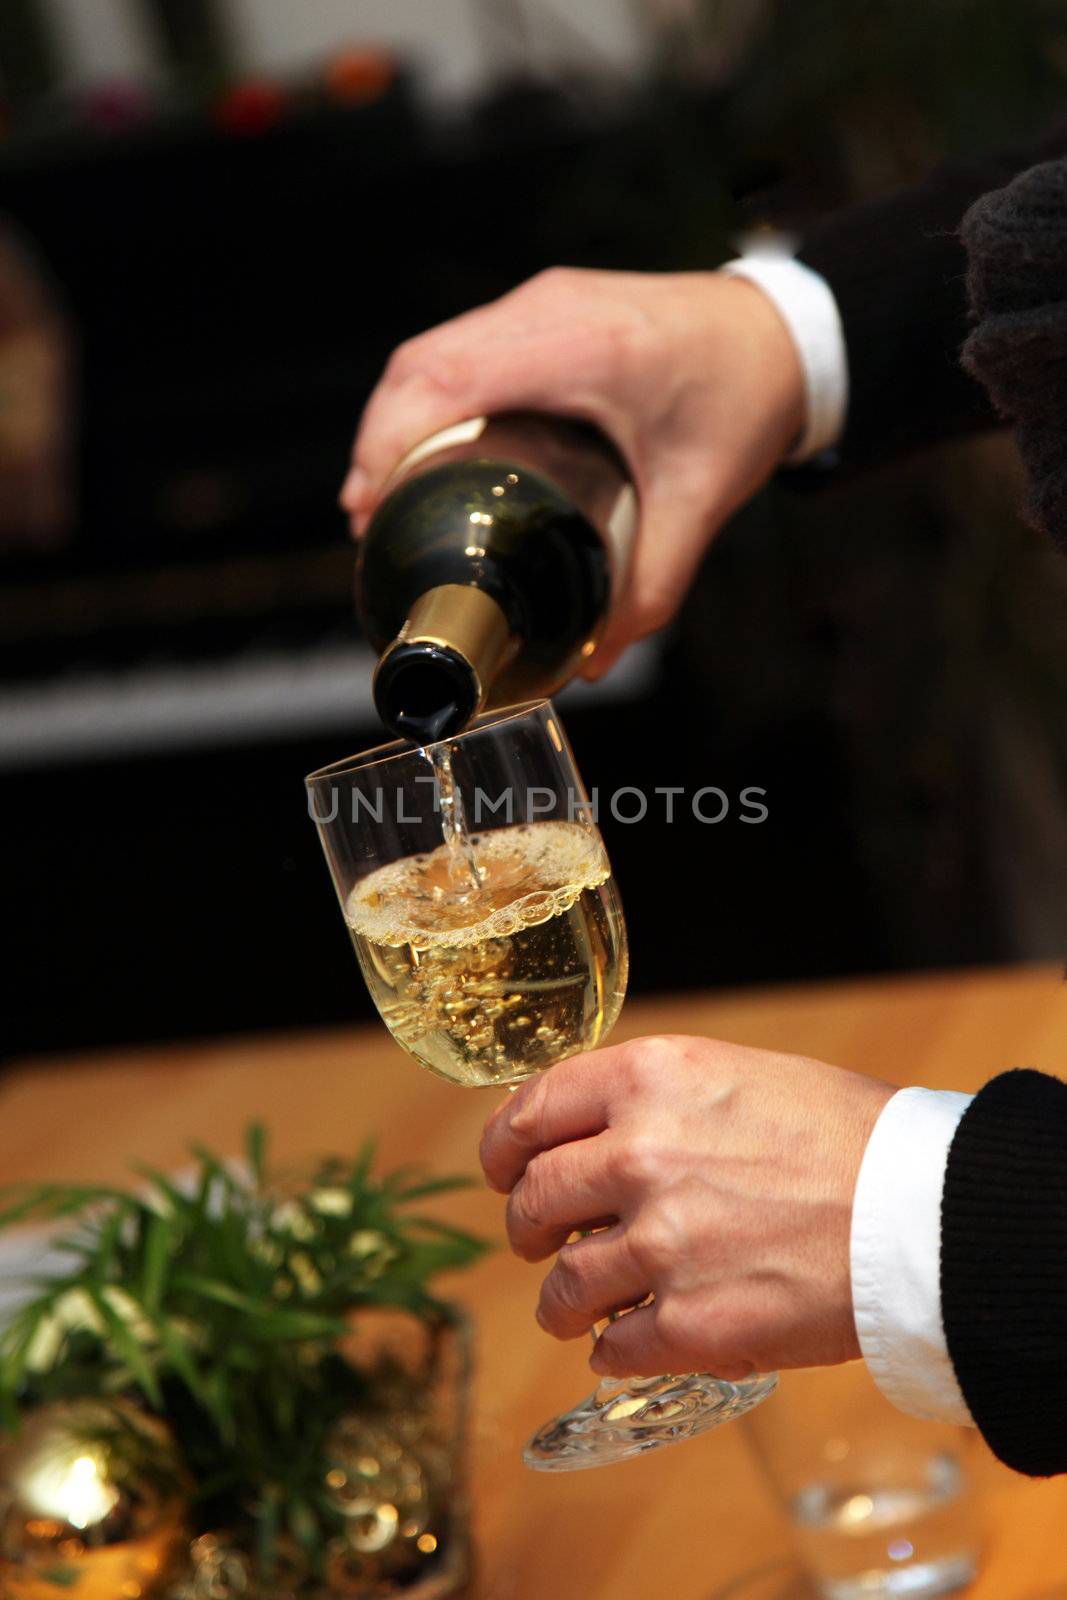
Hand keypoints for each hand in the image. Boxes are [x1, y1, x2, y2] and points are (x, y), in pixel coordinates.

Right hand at [341, 269, 803, 677]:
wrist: (786, 335)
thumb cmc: (745, 402)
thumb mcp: (701, 501)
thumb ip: (652, 587)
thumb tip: (591, 662)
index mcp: (581, 347)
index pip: (445, 379)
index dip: (387, 443)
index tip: (368, 511)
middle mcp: (549, 310)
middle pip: (421, 363)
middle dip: (377, 441)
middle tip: (367, 523)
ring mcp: (542, 300)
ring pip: (433, 350)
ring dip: (396, 418)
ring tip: (384, 497)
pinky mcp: (544, 308)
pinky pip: (462, 345)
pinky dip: (428, 397)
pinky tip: (425, 450)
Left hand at [479, 1035, 894, 1379]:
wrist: (920, 1211)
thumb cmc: (843, 1134)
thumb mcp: (737, 1076)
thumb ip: (654, 1100)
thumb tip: (587, 1136)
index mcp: (651, 1078)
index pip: (530, 1111)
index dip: (503, 1148)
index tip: (503, 1170)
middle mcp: (641, 1153)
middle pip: (532, 1200)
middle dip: (526, 1228)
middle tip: (538, 1242)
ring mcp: (663, 1243)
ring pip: (562, 1285)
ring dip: (560, 1302)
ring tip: (575, 1308)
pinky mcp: (693, 1325)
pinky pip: (613, 1349)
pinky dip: (611, 1351)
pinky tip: (628, 1343)